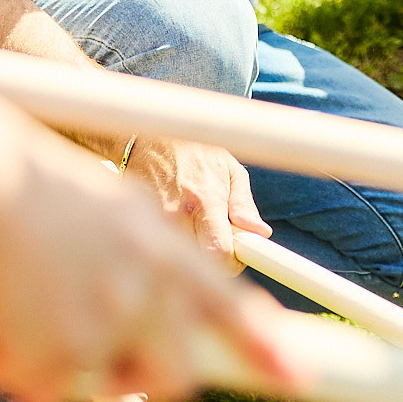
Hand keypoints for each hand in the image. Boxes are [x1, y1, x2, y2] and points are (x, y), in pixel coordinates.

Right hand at [0, 129, 297, 401]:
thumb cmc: (15, 177)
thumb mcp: (103, 197)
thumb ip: (146, 235)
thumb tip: (212, 247)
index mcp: (156, 240)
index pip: (226, 300)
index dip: (260, 342)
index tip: (294, 372)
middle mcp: (144, 285)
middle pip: (172, 372)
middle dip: (136, 378)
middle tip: (81, 357)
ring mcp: (106, 324)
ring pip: (94, 385)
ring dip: (51, 365)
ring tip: (5, 315)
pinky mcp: (60, 355)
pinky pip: (34, 389)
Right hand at [126, 136, 270, 265]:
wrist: (148, 138)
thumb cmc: (192, 151)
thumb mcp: (227, 167)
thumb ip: (244, 203)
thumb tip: (260, 232)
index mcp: (205, 200)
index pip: (221, 254)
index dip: (233, 262)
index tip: (238, 254)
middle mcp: (178, 215)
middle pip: (201, 264)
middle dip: (215, 259)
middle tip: (220, 240)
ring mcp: (156, 222)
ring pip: (183, 258)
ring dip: (196, 250)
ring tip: (198, 226)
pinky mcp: (142, 225)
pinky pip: (166, 246)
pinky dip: (178, 242)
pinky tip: (180, 222)